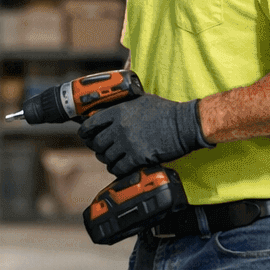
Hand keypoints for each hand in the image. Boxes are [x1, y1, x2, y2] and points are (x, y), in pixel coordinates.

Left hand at [78, 94, 212, 175]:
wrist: (184, 124)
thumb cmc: (166, 111)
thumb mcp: (140, 100)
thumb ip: (123, 105)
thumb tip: (112, 108)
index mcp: (118, 112)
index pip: (91, 124)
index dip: (85, 132)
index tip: (85, 136)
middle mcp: (119, 127)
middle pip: (96, 143)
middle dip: (97, 148)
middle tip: (101, 149)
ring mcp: (127, 143)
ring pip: (106, 157)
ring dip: (107, 159)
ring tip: (111, 159)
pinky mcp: (137, 157)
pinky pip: (118, 167)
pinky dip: (116, 169)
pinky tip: (119, 167)